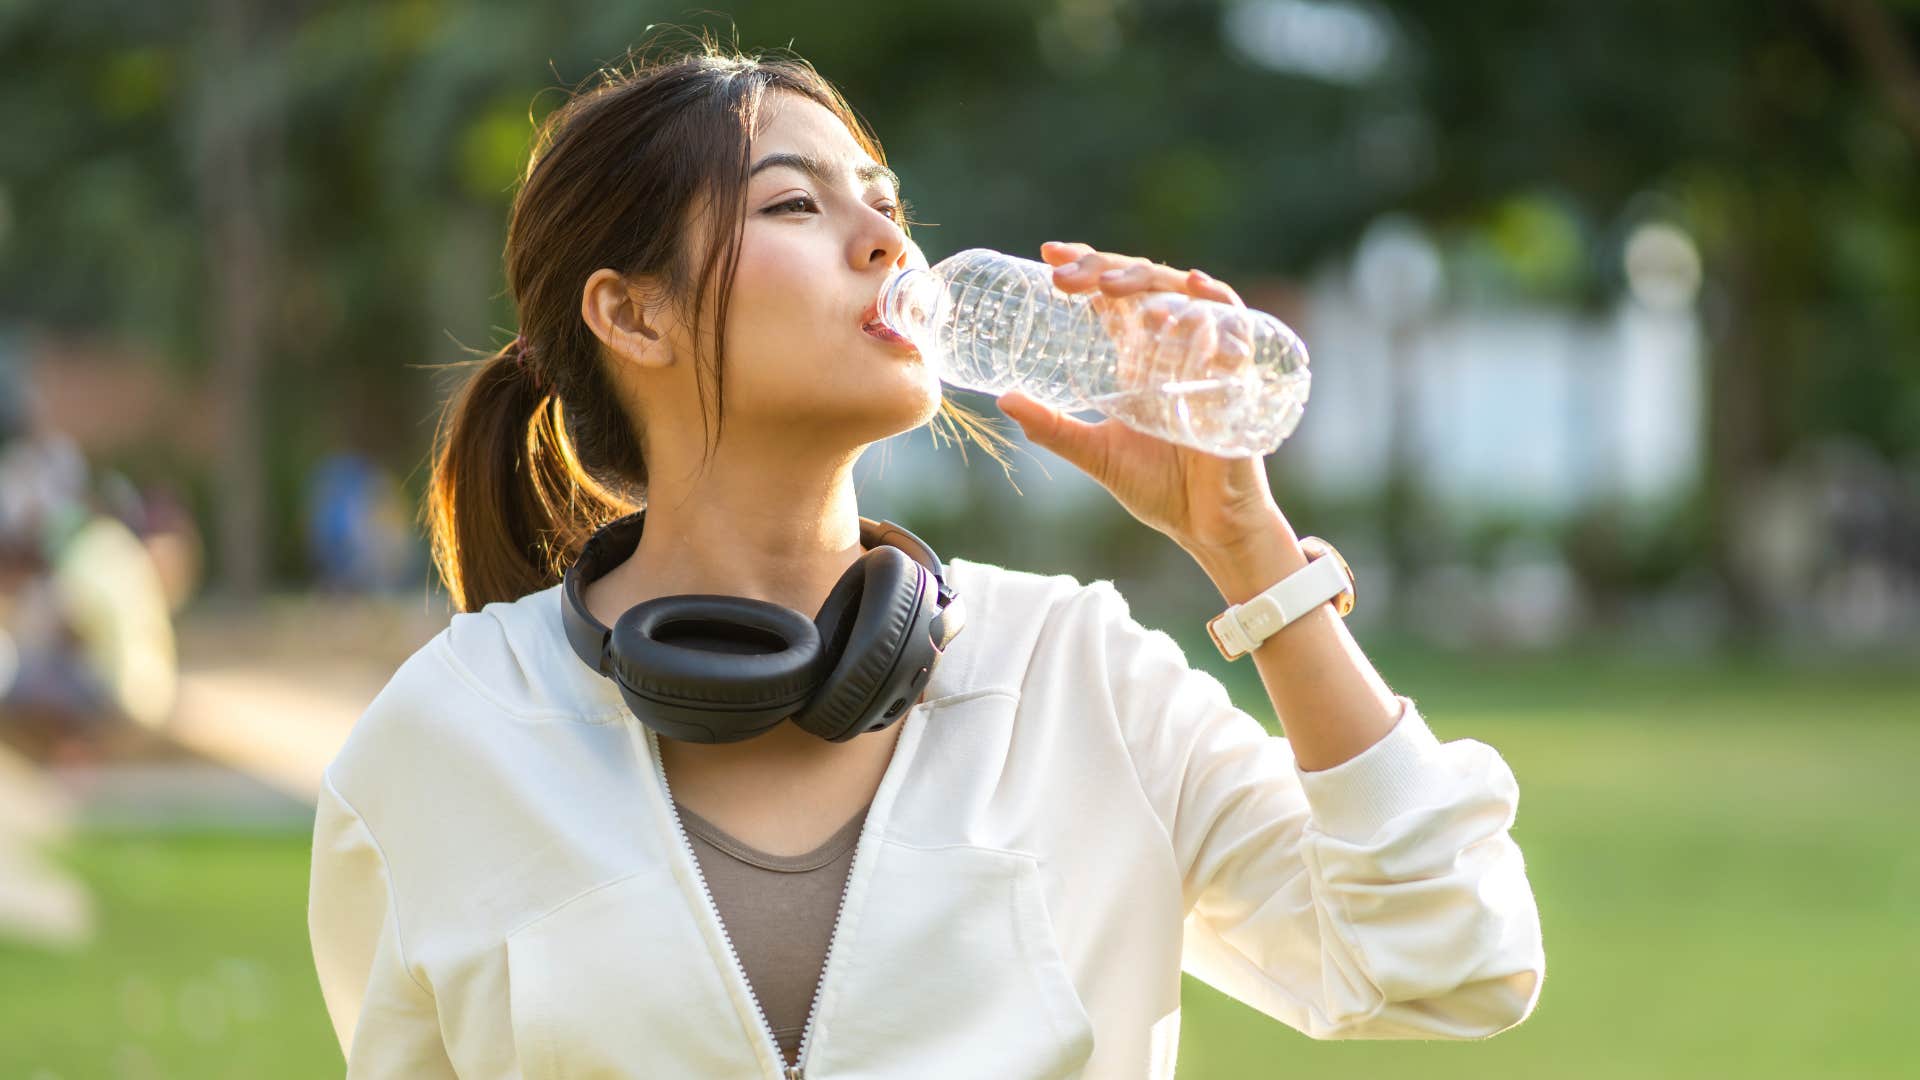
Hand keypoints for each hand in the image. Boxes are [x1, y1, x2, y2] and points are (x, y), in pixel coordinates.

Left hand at [996, 240, 1293, 557]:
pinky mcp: (1236, 380)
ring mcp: (1206, 360)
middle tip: (1066, 275)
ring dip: (1151, 283)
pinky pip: (1237, 329)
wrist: (1206, 526)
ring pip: (1185, 296)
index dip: (1087, 265)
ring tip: (1114, 289)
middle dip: (1106, 268)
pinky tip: (1195, 290)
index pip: (1116, 295)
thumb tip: (1004, 399)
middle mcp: (1174, 349)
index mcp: (1141, 358)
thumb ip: (1052, 428)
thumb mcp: (1096, 453)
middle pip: (1146, 283)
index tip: (1048, 256)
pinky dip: (1218, 306)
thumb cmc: (1158, 488)